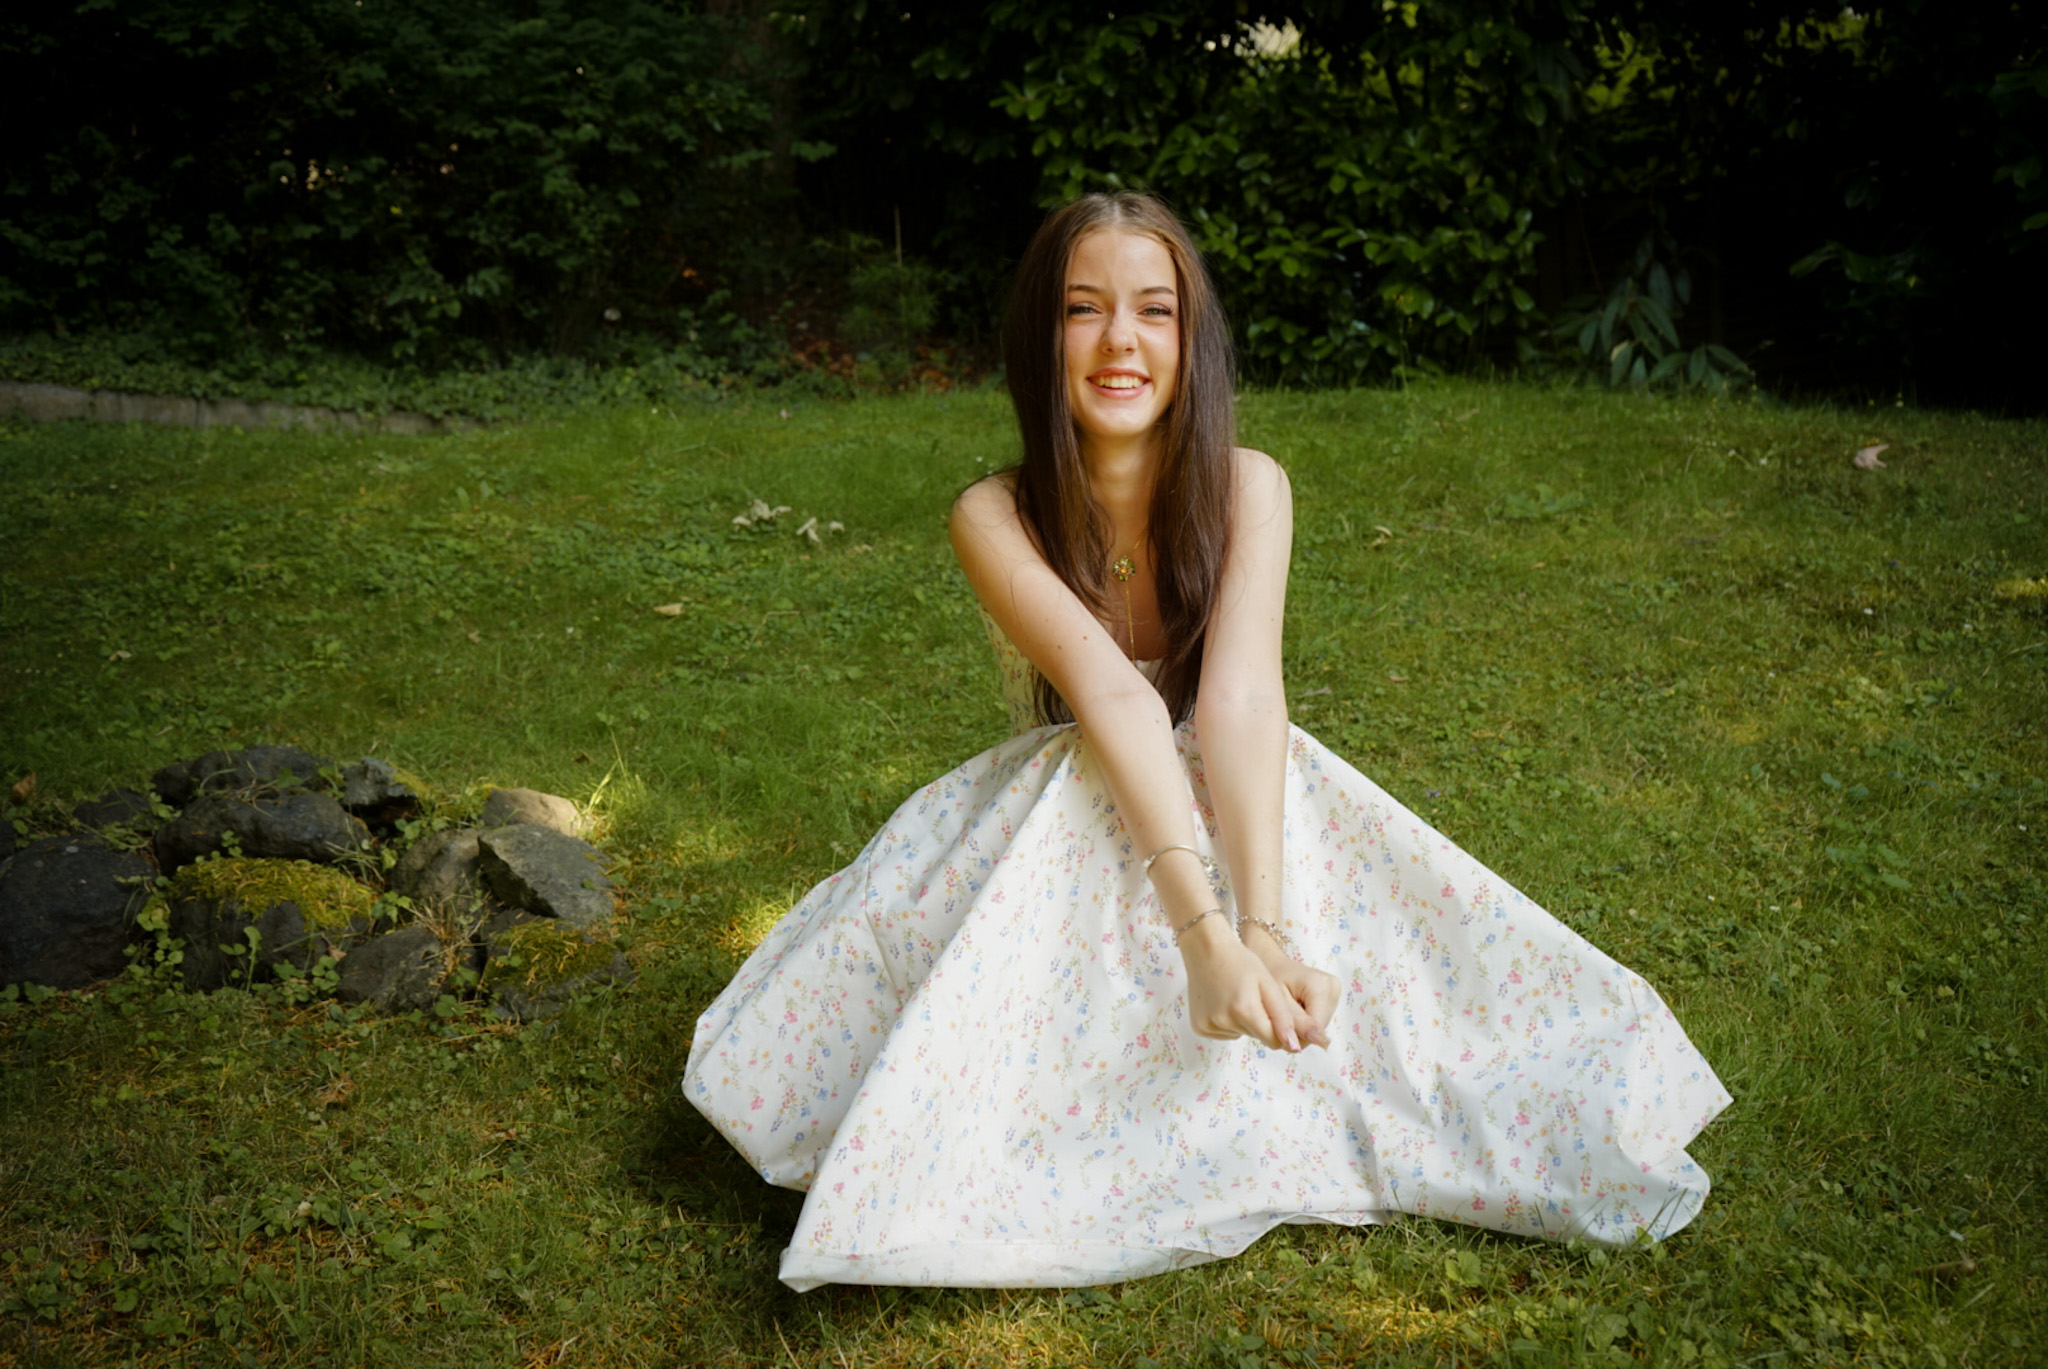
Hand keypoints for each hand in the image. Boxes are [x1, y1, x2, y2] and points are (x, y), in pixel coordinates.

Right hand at [1177, 918, 1327, 1051]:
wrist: (1206, 949)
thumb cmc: (1240, 962)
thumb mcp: (1268, 984)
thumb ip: (1282, 1017)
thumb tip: (1294, 1047)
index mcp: (1244, 1010)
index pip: (1274, 1041)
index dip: (1280, 1028)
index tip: (1276, 1011)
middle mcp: (1223, 1021)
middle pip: (1257, 1037)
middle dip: (1261, 1022)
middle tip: (1253, 996)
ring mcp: (1208, 1025)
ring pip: (1241, 1034)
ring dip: (1244, 1021)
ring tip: (1236, 996)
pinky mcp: (1198, 1027)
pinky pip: (1225, 1033)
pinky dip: (1228, 1022)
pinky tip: (1223, 1002)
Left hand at [1238, 920, 1339, 1045]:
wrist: (1272, 962)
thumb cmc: (1270, 977)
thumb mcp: (1278, 1002)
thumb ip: (1298, 1023)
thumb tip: (1322, 1043)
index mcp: (1321, 986)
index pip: (1315, 1029)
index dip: (1295, 1034)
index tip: (1277, 1022)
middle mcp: (1334, 988)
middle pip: (1318, 1030)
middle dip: (1297, 1030)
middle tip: (1280, 1013)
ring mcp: (1335, 991)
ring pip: (1318, 1028)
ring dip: (1300, 1026)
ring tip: (1286, 1010)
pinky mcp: (1333, 996)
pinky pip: (1318, 1021)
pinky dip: (1304, 1021)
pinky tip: (1294, 1009)